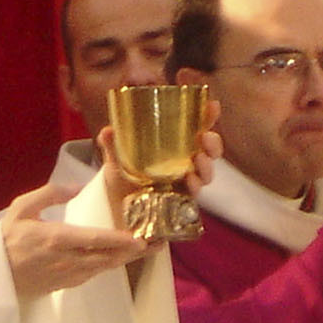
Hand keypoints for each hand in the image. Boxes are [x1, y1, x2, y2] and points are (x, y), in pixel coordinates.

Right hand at [0, 184, 148, 300]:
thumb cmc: (5, 240)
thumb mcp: (21, 208)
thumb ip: (49, 194)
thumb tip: (75, 186)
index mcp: (56, 238)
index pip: (95, 240)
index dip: (120, 241)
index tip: (140, 239)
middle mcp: (66, 260)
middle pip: (107, 258)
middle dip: (133, 252)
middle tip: (156, 244)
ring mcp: (67, 276)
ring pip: (104, 268)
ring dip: (125, 260)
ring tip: (146, 250)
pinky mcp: (65, 285)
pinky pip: (93, 274)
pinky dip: (109, 266)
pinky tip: (119, 258)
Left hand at [93, 98, 223, 212]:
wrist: (119, 217)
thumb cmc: (123, 186)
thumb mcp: (116, 163)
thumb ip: (113, 146)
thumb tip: (108, 130)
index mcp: (173, 149)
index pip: (196, 129)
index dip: (207, 117)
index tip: (212, 106)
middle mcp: (184, 165)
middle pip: (208, 151)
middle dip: (213, 142)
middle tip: (205, 137)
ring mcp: (185, 185)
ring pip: (206, 173)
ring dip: (207, 165)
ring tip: (199, 159)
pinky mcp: (182, 204)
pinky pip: (195, 195)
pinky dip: (195, 187)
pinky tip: (190, 182)